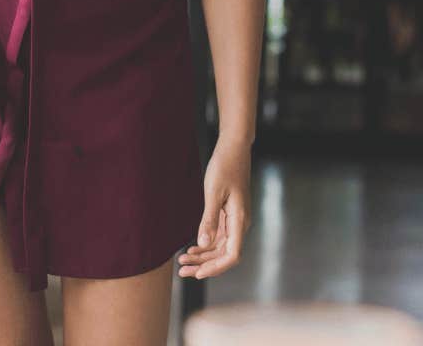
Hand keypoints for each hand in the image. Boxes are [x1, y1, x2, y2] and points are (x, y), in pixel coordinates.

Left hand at [177, 140, 249, 279]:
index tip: (198, 273)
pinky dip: (205, 245)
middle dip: (204, 265)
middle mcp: (240, 224)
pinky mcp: (230, 215)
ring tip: (182, 262)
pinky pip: (219, 236)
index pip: (232, 255)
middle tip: (182, 272)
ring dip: (203, 256)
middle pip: (224, 255)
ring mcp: (236, 221)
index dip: (216, 267)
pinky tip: (191, 248)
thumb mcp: (213, 193)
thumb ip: (209, 220)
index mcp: (240, 221)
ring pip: (220, 247)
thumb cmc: (224, 167)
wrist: (234, 149)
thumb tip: (203, 244)